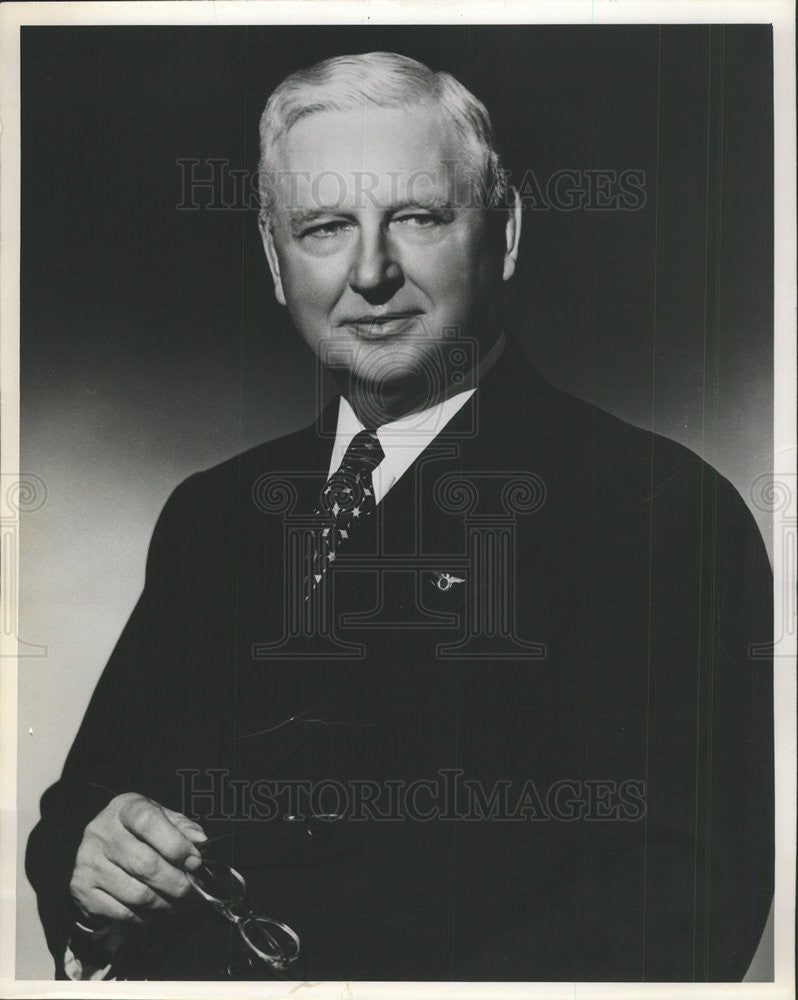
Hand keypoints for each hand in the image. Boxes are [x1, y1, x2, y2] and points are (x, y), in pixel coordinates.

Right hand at [69, 792, 206, 929]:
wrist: (99, 848)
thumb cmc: (138, 831)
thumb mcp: (161, 818)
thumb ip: (182, 827)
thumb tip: (201, 842)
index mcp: (125, 808)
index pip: (148, 821)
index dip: (175, 844)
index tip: (196, 862)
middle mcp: (101, 832)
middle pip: (144, 864)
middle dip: (177, 884)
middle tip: (196, 893)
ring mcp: (88, 862)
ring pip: (136, 894)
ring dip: (166, 905)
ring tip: (182, 905)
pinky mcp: (82, 890)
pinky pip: (122, 913)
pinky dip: (146, 917)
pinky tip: (158, 911)